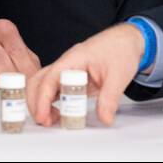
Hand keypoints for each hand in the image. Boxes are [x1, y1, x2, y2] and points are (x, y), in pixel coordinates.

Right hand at [0, 19, 41, 88]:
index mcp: (4, 28)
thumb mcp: (21, 53)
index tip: (29, 84)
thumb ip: (28, 65)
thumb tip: (34, 83)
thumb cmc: (6, 53)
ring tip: (5, 87)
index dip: (24, 71)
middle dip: (10, 79)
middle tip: (17, 89)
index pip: (16, 52)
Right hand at [26, 23, 144, 125]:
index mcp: (74, 58)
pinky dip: (50, 102)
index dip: (43, 99)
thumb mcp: (118, 76)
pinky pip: (54, 89)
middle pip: (39, 80)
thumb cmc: (120, 49)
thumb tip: (104, 118)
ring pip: (43, 85)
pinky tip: (58, 113)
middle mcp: (66, 63)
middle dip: (35, 102)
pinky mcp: (71, 77)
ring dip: (41, 102)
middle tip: (45, 121)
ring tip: (51, 120)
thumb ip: (110, 98)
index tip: (44, 117)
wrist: (126, 41)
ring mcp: (67, 70)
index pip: (50, 78)